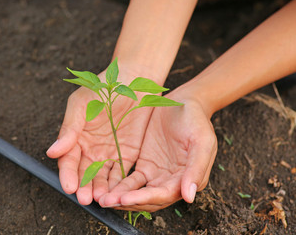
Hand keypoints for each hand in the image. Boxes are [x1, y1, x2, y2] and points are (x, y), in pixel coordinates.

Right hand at [46, 66, 157, 204]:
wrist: (131, 81)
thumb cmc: (101, 89)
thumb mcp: (80, 105)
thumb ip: (69, 129)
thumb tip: (51, 152)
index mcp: (76, 138)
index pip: (69, 161)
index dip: (68, 174)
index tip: (69, 186)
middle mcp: (91, 150)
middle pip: (85, 173)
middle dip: (84, 187)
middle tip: (85, 199)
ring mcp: (110, 153)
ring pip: (103, 176)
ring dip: (101, 189)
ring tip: (101, 198)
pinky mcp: (128, 154)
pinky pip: (122, 172)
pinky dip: (119, 183)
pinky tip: (118, 192)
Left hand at [98, 95, 216, 211]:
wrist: (185, 102)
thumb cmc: (196, 120)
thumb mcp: (202, 141)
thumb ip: (196, 168)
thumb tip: (189, 197)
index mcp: (187, 179)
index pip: (163, 195)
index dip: (144, 199)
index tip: (124, 199)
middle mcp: (171, 181)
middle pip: (148, 199)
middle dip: (128, 202)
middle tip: (105, 202)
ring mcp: (156, 173)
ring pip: (137, 191)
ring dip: (120, 196)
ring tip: (102, 198)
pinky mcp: (144, 164)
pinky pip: (130, 179)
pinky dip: (119, 184)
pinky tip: (105, 186)